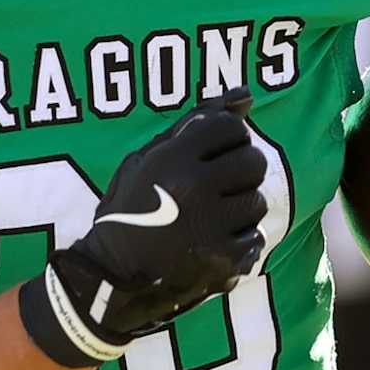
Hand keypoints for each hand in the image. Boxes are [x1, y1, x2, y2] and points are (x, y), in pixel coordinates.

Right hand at [22, 93, 266, 365]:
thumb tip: (246, 93)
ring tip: (207, 218)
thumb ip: (196, 123)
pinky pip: (255, 237)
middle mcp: (192, 188)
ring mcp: (211, 227)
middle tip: (214, 189)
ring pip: (258, 201)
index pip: (231, 127)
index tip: (210, 157)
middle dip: (239, 172)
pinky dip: (237, 241)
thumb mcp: (148, 158)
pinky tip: (208, 244)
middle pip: (253, 161)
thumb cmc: (130, 209)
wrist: (112, 276)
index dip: (226, 140)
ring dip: (239, 208)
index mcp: (170, 158)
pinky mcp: (224, 260)